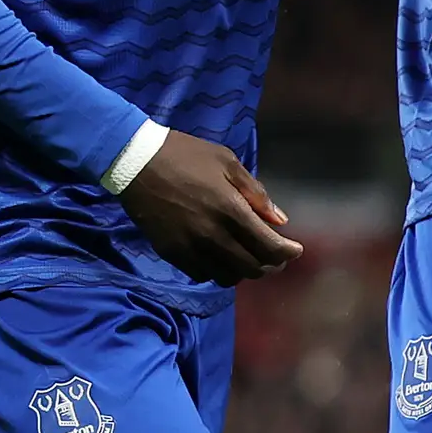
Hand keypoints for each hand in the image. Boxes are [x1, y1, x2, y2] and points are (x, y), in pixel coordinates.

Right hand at [118, 133, 302, 285]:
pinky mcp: (172, 253)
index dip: (288, 253)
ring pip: (228, 277)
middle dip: (271, 265)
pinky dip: (218, 271)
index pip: (269, 246)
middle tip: (276, 257)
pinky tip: (221, 257)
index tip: (295, 249)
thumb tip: (279, 220)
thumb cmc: (185, 155)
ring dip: (244, 271)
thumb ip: (255, 193)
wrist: (135, 161)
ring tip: (248, 258)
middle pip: (252, 268)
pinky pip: (202, 275)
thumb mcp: (226, 162)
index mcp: (230, 209)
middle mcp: (212, 235)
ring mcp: (190, 247)